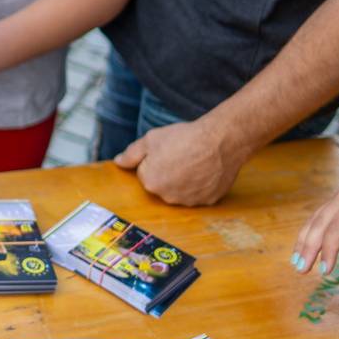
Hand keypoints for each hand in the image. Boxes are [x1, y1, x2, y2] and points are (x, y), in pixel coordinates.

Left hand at [113, 118, 249, 206]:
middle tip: (181, 155)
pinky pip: (199, 194)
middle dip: (167, 172)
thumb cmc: (184, 137)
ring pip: (181, 191)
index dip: (155, 159)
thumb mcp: (151, 139)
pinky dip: (201, 185)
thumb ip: (131, 153)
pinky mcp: (208, 201)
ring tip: (195, 161)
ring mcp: (189, 201)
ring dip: (184, 180)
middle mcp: (168, 197)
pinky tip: (206, 170)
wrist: (220, 140)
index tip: (167, 150)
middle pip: (162, 184)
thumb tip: (118, 162)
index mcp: (151, 183)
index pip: (145, 173)